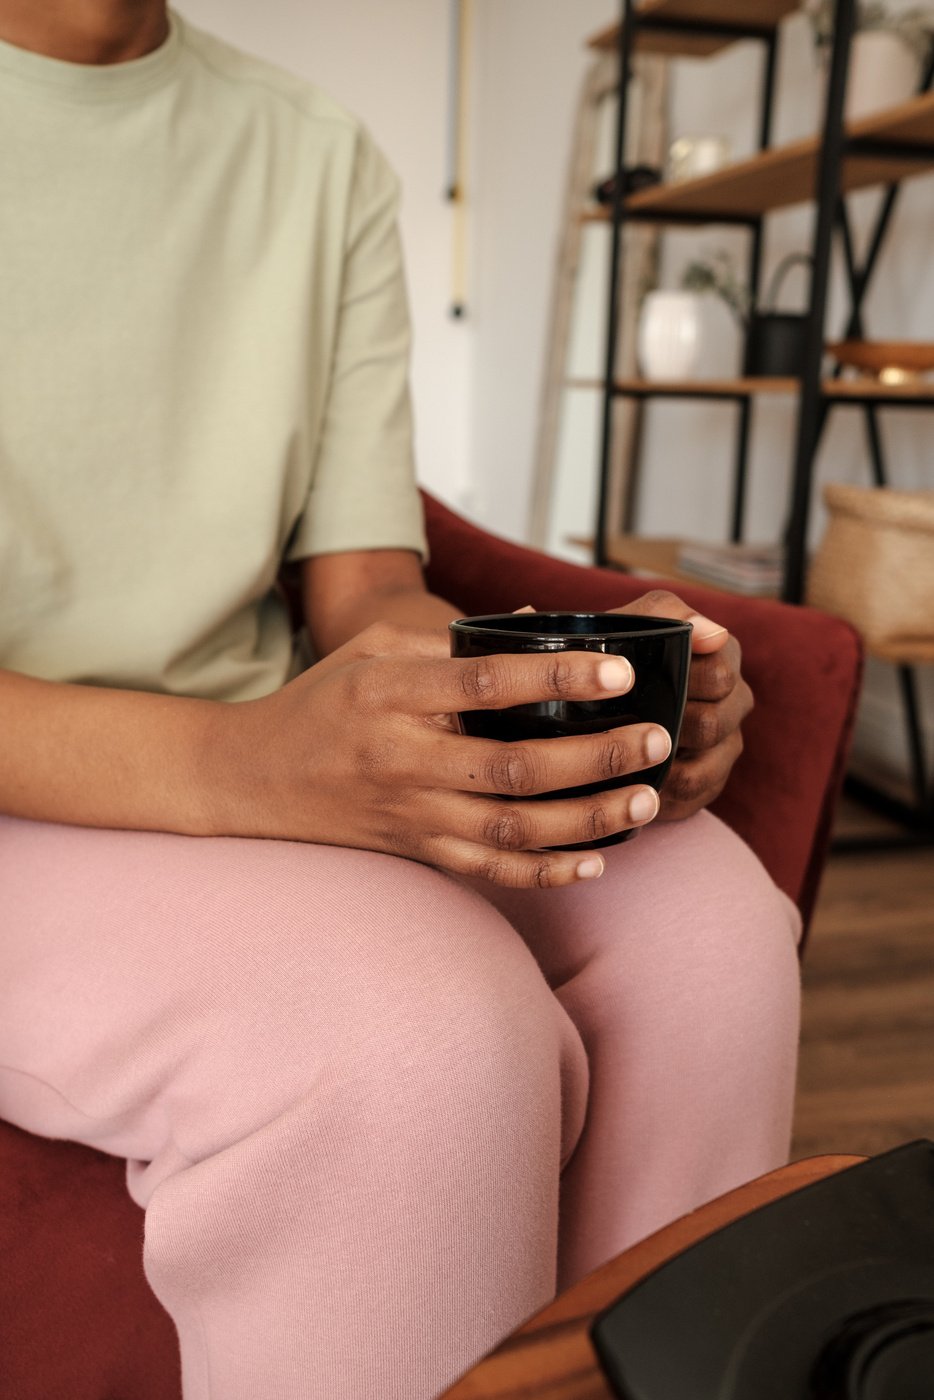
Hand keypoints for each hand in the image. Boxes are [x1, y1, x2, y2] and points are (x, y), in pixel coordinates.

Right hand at [209, 622, 672, 887]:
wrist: (250, 781)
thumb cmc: (318, 704)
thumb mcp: (368, 652)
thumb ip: (446, 640)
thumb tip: (538, 622)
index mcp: (389, 696)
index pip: (483, 683)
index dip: (555, 678)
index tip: (616, 672)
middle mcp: (402, 760)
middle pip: (513, 766)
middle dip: (595, 757)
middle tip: (655, 740)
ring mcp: (409, 815)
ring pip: (512, 829)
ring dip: (586, 819)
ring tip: (644, 800)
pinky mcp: (415, 852)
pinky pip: (489, 871)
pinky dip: (545, 872)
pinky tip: (595, 859)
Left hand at [612, 590, 752, 821]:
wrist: (583, 698)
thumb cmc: (608, 656)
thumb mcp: (627, 625)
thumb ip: (665, 613)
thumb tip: (715, 634)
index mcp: (723, 656)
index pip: (718, 677)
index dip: (679, 685)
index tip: (635, 685)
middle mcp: (735, 701)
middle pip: (712, 724)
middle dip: (667, 726)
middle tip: (623, 723)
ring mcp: (727, 745)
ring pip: (703, 768)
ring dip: (660, 765)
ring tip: (622, 759)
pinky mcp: (711, 783)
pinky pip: (692, 798)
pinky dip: (659, 794)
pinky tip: (629, 787)